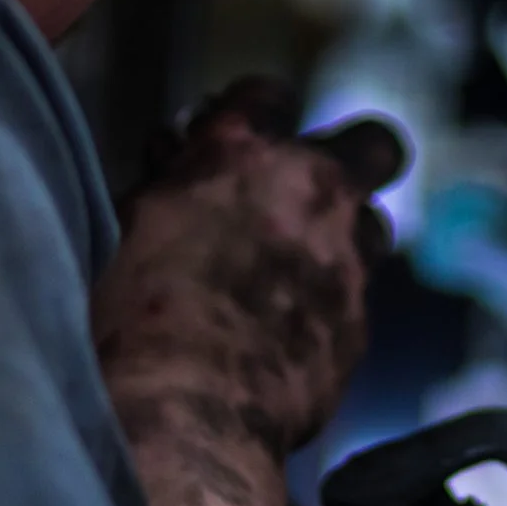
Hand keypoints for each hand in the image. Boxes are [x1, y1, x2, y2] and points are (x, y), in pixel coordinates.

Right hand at [94, 75, 405, 459]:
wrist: (183, 411)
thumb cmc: (131, 314)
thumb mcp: (132, 222)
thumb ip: (175, 181)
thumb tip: (179, 156)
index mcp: (241, 149)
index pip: (270, 94)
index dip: (257, 113)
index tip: (244, 135)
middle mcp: (310, 189)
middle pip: (372, 143)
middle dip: (349, 158)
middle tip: (314, 186)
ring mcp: (345, 256)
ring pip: (375, 224)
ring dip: (344, 237)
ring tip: (301, 268)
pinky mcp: (359, 322)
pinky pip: (358, 298)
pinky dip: (330, 306)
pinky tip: (292, 333)